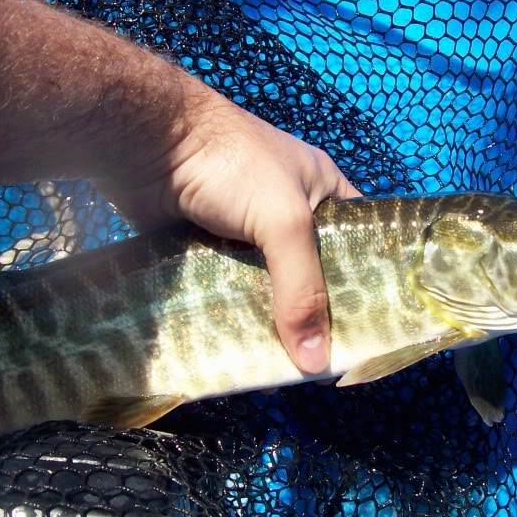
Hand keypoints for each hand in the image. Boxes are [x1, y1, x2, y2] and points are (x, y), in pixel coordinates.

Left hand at [100, 87, 358, 374]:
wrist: (146, 142)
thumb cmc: (230, 164)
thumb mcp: (283, 221)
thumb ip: (302, 289)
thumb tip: (316, 364)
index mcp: (322, 193)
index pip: (360, 248)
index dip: (368, 290)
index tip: (370, 338)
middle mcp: (287, 214)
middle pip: (312, 278)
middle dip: (315, 319)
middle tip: (324, 369)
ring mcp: (244, 234)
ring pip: (268, 291)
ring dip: (270, 325)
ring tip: (282, 374)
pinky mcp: (207, 250)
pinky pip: (229, 293)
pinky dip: (233, 318)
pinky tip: (239, 353)